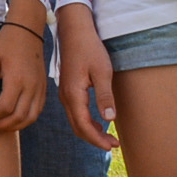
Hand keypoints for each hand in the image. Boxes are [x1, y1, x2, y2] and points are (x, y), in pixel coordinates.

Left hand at [0, 22, 48, 132]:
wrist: (28, 29)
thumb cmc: (7, 42)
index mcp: (17, 79)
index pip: (4, 108)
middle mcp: (31, 86)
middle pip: (17, 118)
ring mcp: (39, 88)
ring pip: (30, 118)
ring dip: (13, 127)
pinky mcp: (43, 88)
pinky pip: (37, 111)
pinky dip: (25, 120)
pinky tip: (12, 118)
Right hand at [58, 5, 117, 150]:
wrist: (74, 30)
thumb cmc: (90, 48)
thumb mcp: (102, 71)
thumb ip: (105, 96)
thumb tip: (109, 119)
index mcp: (73, 95)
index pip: (84, 126)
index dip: (97, 139)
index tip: (112, 146)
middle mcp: (65, 97)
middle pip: (78, 128)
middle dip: (95, 139)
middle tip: (113, 145)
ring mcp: (64, 94)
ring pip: (75, 121)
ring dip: (90, 131)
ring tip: (107, 137)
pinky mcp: (67, 89)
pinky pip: (74, 112)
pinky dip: (85, 122)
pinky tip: (97, 122)